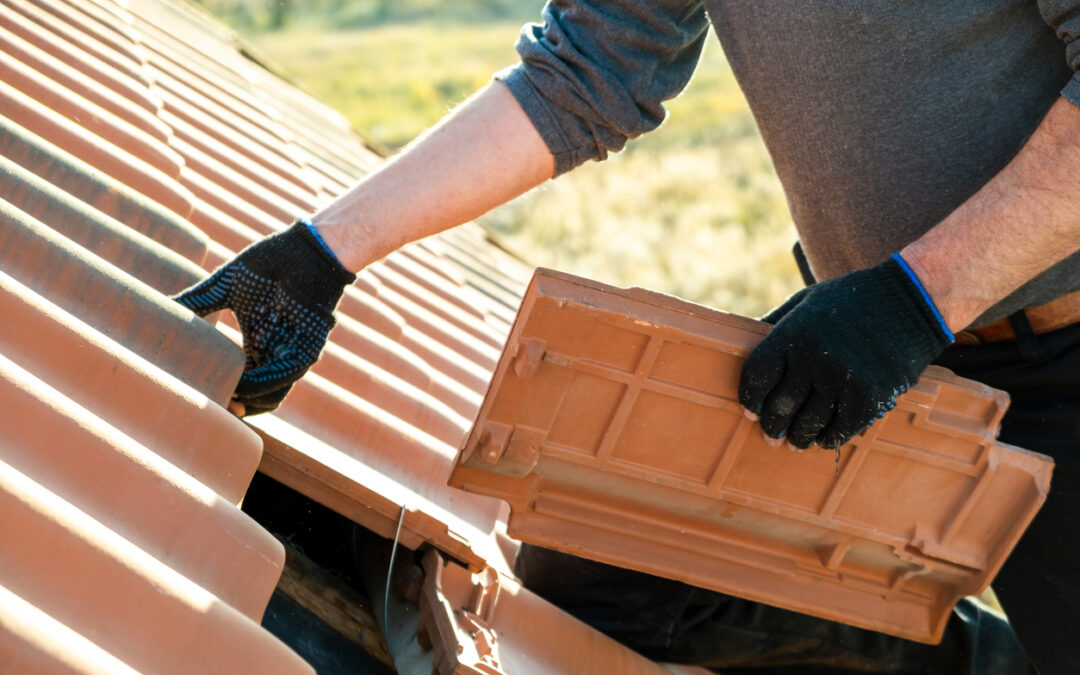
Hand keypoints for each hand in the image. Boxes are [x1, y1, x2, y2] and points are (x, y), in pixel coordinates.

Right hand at [173, 221, 354, 414]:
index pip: (237, 381)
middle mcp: (273, 355)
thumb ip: (195, 302)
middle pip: (253, 397)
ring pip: (270, 396)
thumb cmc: (268, 263)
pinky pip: (284, 376)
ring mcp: (291, 355)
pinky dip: (261, 385)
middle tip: (201, 410)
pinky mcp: (307, 349)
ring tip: (218, 405)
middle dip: (229, 407)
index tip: (190, 395)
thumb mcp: (223, 287)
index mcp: (256, 345)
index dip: (218, 392)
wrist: (305, 249)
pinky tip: (239, 388)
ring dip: (245, 403)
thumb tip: (155, 307)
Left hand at [739, 254, 952, 448]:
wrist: (911, 301)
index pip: (757, 377)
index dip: (749, 398)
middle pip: (780, 406)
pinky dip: (828, 439)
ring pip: (808, 423)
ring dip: (798, 438)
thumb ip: (776, 325)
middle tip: (771, 436)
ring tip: (795, 443)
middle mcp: (814, 358)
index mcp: (793, 333)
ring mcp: (841, 380)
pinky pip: (839, 430)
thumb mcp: (806, 302)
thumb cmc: (850, 300)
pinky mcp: (869, 398)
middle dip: (772, 426)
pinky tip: (823, 439)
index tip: (750, 411)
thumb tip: (741, 344)